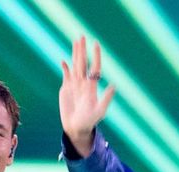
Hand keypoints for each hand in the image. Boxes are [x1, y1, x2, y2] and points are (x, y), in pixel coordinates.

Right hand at [59, 36, 115, 157]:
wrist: (77, 128)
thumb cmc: (89, 121)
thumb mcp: (99, 111)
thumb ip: (106, 98)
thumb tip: (114, 86)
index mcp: (91, 87)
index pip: (94, 68)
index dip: (96, 56)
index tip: (96, 44)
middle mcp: (84, 83)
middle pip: (83, 63)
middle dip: (82, 50)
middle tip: (82, 36)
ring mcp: (75, 85)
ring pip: (75, 66)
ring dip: (75, 54)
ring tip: (75, 42)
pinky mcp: (66, 89)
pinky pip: (66, 75)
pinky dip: (65, 68)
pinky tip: (64, 61)